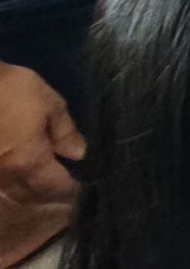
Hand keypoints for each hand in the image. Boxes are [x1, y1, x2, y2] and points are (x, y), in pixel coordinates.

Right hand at [0, 64, 84, 246]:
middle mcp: (6, 175)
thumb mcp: (50, 104)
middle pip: (32, 196)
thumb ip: (66, 132)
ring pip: (12, 193)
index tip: (84, 186)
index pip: (56, 188)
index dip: (72, 190)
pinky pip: (0, 183)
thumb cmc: (12, 91)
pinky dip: (13, 182)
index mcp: (29, 162)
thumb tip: (79, 154)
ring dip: (30, 191)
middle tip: (66, 185)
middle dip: (50, 194)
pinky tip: (21, 170)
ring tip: (45, 179)